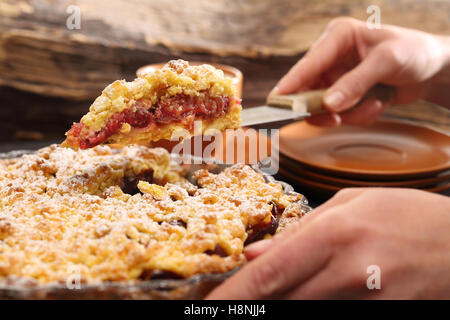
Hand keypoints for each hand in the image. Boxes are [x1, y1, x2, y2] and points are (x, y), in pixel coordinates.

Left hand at [207, 188, 449, 298]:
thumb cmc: (405, 214)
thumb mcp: (351, 204)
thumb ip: (300, 231)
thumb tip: (254, 255)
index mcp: (334, 233)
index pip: (270, 272)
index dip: (233, 294)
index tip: (210, 304)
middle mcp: (348, 272)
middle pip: (281, 300)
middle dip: (251, 305)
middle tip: (226, 301)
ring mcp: (367, 301)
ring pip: (304, 310)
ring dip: (283, 303)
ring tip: (279, 289)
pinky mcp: (381, 315)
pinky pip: (334, 314)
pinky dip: (312, 304)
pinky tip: (313, 291)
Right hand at [271, 17, 449, 126]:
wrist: (432, 69)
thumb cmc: (414, 52)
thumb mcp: (387, 62)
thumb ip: (356, 83)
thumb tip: (329, 104)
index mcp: (338, 36)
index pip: (309, 62)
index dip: (292, 83)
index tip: (277, 101)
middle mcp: (332, 57)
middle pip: (310, 89)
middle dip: (325, 107)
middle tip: (335, 119)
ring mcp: (337, 78)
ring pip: (325, 107)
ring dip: (350, 113)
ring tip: (374, 104)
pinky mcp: (345, 95)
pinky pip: (341, 115)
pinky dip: (359, 115)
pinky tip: (377, 104)